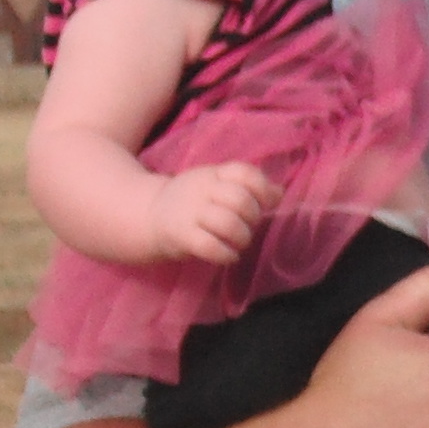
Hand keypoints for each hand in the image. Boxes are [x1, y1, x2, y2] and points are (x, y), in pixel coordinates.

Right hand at [147, 159, 276, 266]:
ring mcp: (190, 212)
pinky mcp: (180, 235)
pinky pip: (210, 246)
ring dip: (242, 237)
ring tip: (239, 243)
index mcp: (213, 174)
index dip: (261, 188)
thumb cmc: (194, 203)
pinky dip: (226, 254)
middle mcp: (201, 189)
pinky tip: (229, 255)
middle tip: (248, 226)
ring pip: (227, 223)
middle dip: (252, 216)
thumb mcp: (218, 187)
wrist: (149, 216)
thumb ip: (248, 188)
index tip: (264, 203)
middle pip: (239, 198)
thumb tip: (279, 193)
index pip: (243, 172)